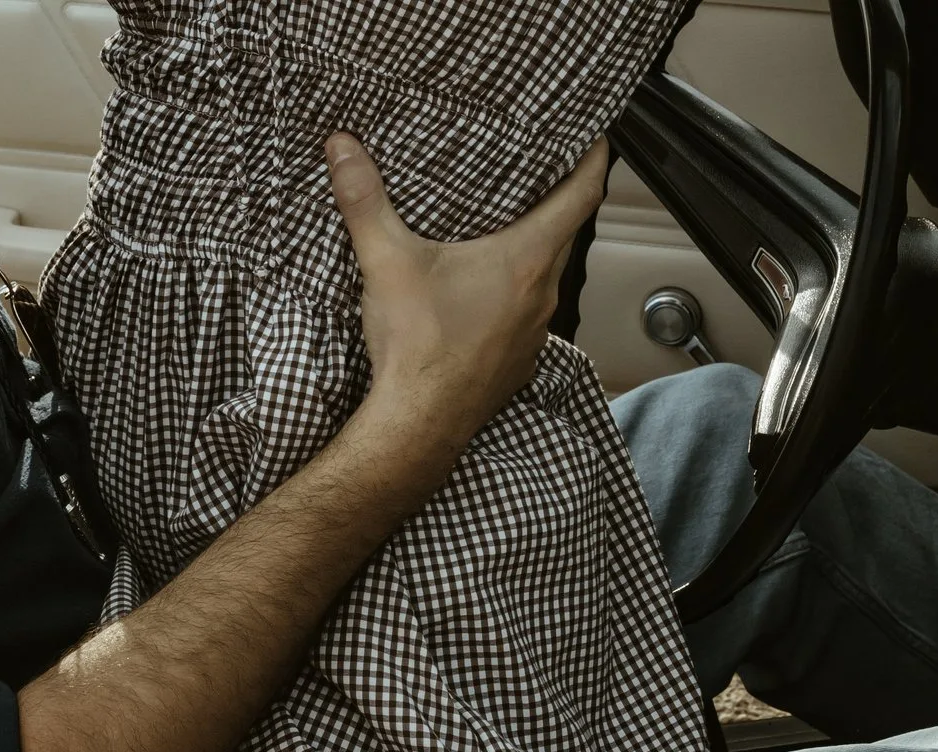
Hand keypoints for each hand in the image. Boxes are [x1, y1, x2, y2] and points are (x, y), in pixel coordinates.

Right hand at [325, 132, 606, 461]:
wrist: (418, 428)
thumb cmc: (416, 346)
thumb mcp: (387, 262)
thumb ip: (365, 200)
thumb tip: (342, 147)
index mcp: (526, 259)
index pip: (582, 194)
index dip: (594, 159)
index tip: (596, 136)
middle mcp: (543, 295)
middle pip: (566, 233)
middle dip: (558, 200)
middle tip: (541, 172)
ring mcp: (535, 333)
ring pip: (547, 278)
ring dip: (534, 252)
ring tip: (508, 228)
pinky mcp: (518, 363)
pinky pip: (528, 317)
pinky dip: (516, 296)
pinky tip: (486, 294)